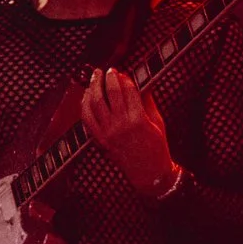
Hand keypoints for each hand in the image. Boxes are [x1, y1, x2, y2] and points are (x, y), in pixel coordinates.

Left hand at [81, 68, 177, 197]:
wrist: (148, 173)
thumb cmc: (156, 147)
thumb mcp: (157, 122)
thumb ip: (147, 102)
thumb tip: (140, 84)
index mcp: (138, 119)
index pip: (128, 91)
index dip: (125, 78)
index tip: (123, 72)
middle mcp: (120, 125)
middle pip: (110, 94)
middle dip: (108, 78)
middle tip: (107, 71)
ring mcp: (107, 133)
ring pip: (94, 104)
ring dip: (93, 88)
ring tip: (94, 79)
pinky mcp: (99, 140)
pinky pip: (87, 119)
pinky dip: (85, 106)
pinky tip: (86, 98)